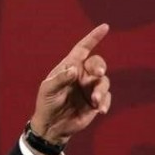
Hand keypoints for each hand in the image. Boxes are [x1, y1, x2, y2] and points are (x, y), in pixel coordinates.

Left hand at [29, 23, 111, 147]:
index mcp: (70, 68)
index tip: (105, 27)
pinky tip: (100, 110)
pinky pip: (107, 97)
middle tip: (98, 74)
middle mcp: (82, 76)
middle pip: (97, 63)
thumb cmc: (46, 104)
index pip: (82, 49)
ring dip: (101, 90)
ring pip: (104, 81)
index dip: (93, 38)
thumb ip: (59, 79)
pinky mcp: (96, 102)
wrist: (51, 127)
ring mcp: (90, 88)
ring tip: (94, 101)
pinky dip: (105, 102)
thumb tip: (74, 70)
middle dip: (99, 66)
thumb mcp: (47, 91)